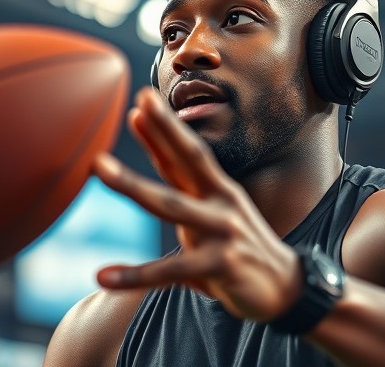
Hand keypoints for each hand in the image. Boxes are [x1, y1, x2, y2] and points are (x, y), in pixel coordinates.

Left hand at [93, 87, 300, 321]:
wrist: (285, 287)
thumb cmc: (240, 249)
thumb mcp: (215, 216)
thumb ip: (185, 193)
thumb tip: (158, 163)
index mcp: (220, 190)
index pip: (187, 154)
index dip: (166, 127)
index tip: (143, 97)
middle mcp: (222, 204)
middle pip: (187, 162)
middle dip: (161, 133)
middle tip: (137, 106)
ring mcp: (221, 233)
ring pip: (171, 206)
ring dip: (132, 184)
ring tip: (99, 167)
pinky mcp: (219, 267)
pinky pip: (169, 271)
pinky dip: (135, 276)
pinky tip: (102, 275)